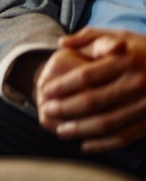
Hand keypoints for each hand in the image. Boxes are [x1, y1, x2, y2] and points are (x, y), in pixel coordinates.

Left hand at [37, 28, 145, 151]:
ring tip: (61, 131)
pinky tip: (86, 145)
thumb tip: (60, 42)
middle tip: (47, 111)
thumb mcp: (120, 35)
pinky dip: (104, 144)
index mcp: (126, 59)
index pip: (86, 75)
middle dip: (66, 108)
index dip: (63, 84)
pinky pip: (126, 136)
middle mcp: (137, 82)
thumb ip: (90, 37)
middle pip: (94, 100)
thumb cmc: (144, 49)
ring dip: (80, 129)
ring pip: (107, 122)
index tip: (45, 90)